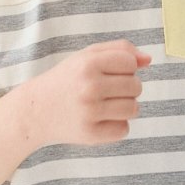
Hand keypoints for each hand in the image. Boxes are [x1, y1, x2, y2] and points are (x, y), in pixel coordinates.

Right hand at [26, 40, 151, 147]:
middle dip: (127, 88)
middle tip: (107, 91)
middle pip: (136, 87)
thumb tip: (148, 59)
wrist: (35, 111)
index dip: (125, 68)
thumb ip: (119, 50)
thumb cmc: (66, 81)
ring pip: (134, 109)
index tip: (110, 74)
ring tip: (107, 106)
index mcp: (88, 64)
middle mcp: (89, 87)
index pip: (130, 64)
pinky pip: (124, 130)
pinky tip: (101, 120)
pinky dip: (116, 126)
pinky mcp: (90, 134)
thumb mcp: (87, 56)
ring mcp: (90, 112)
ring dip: (125, 108)